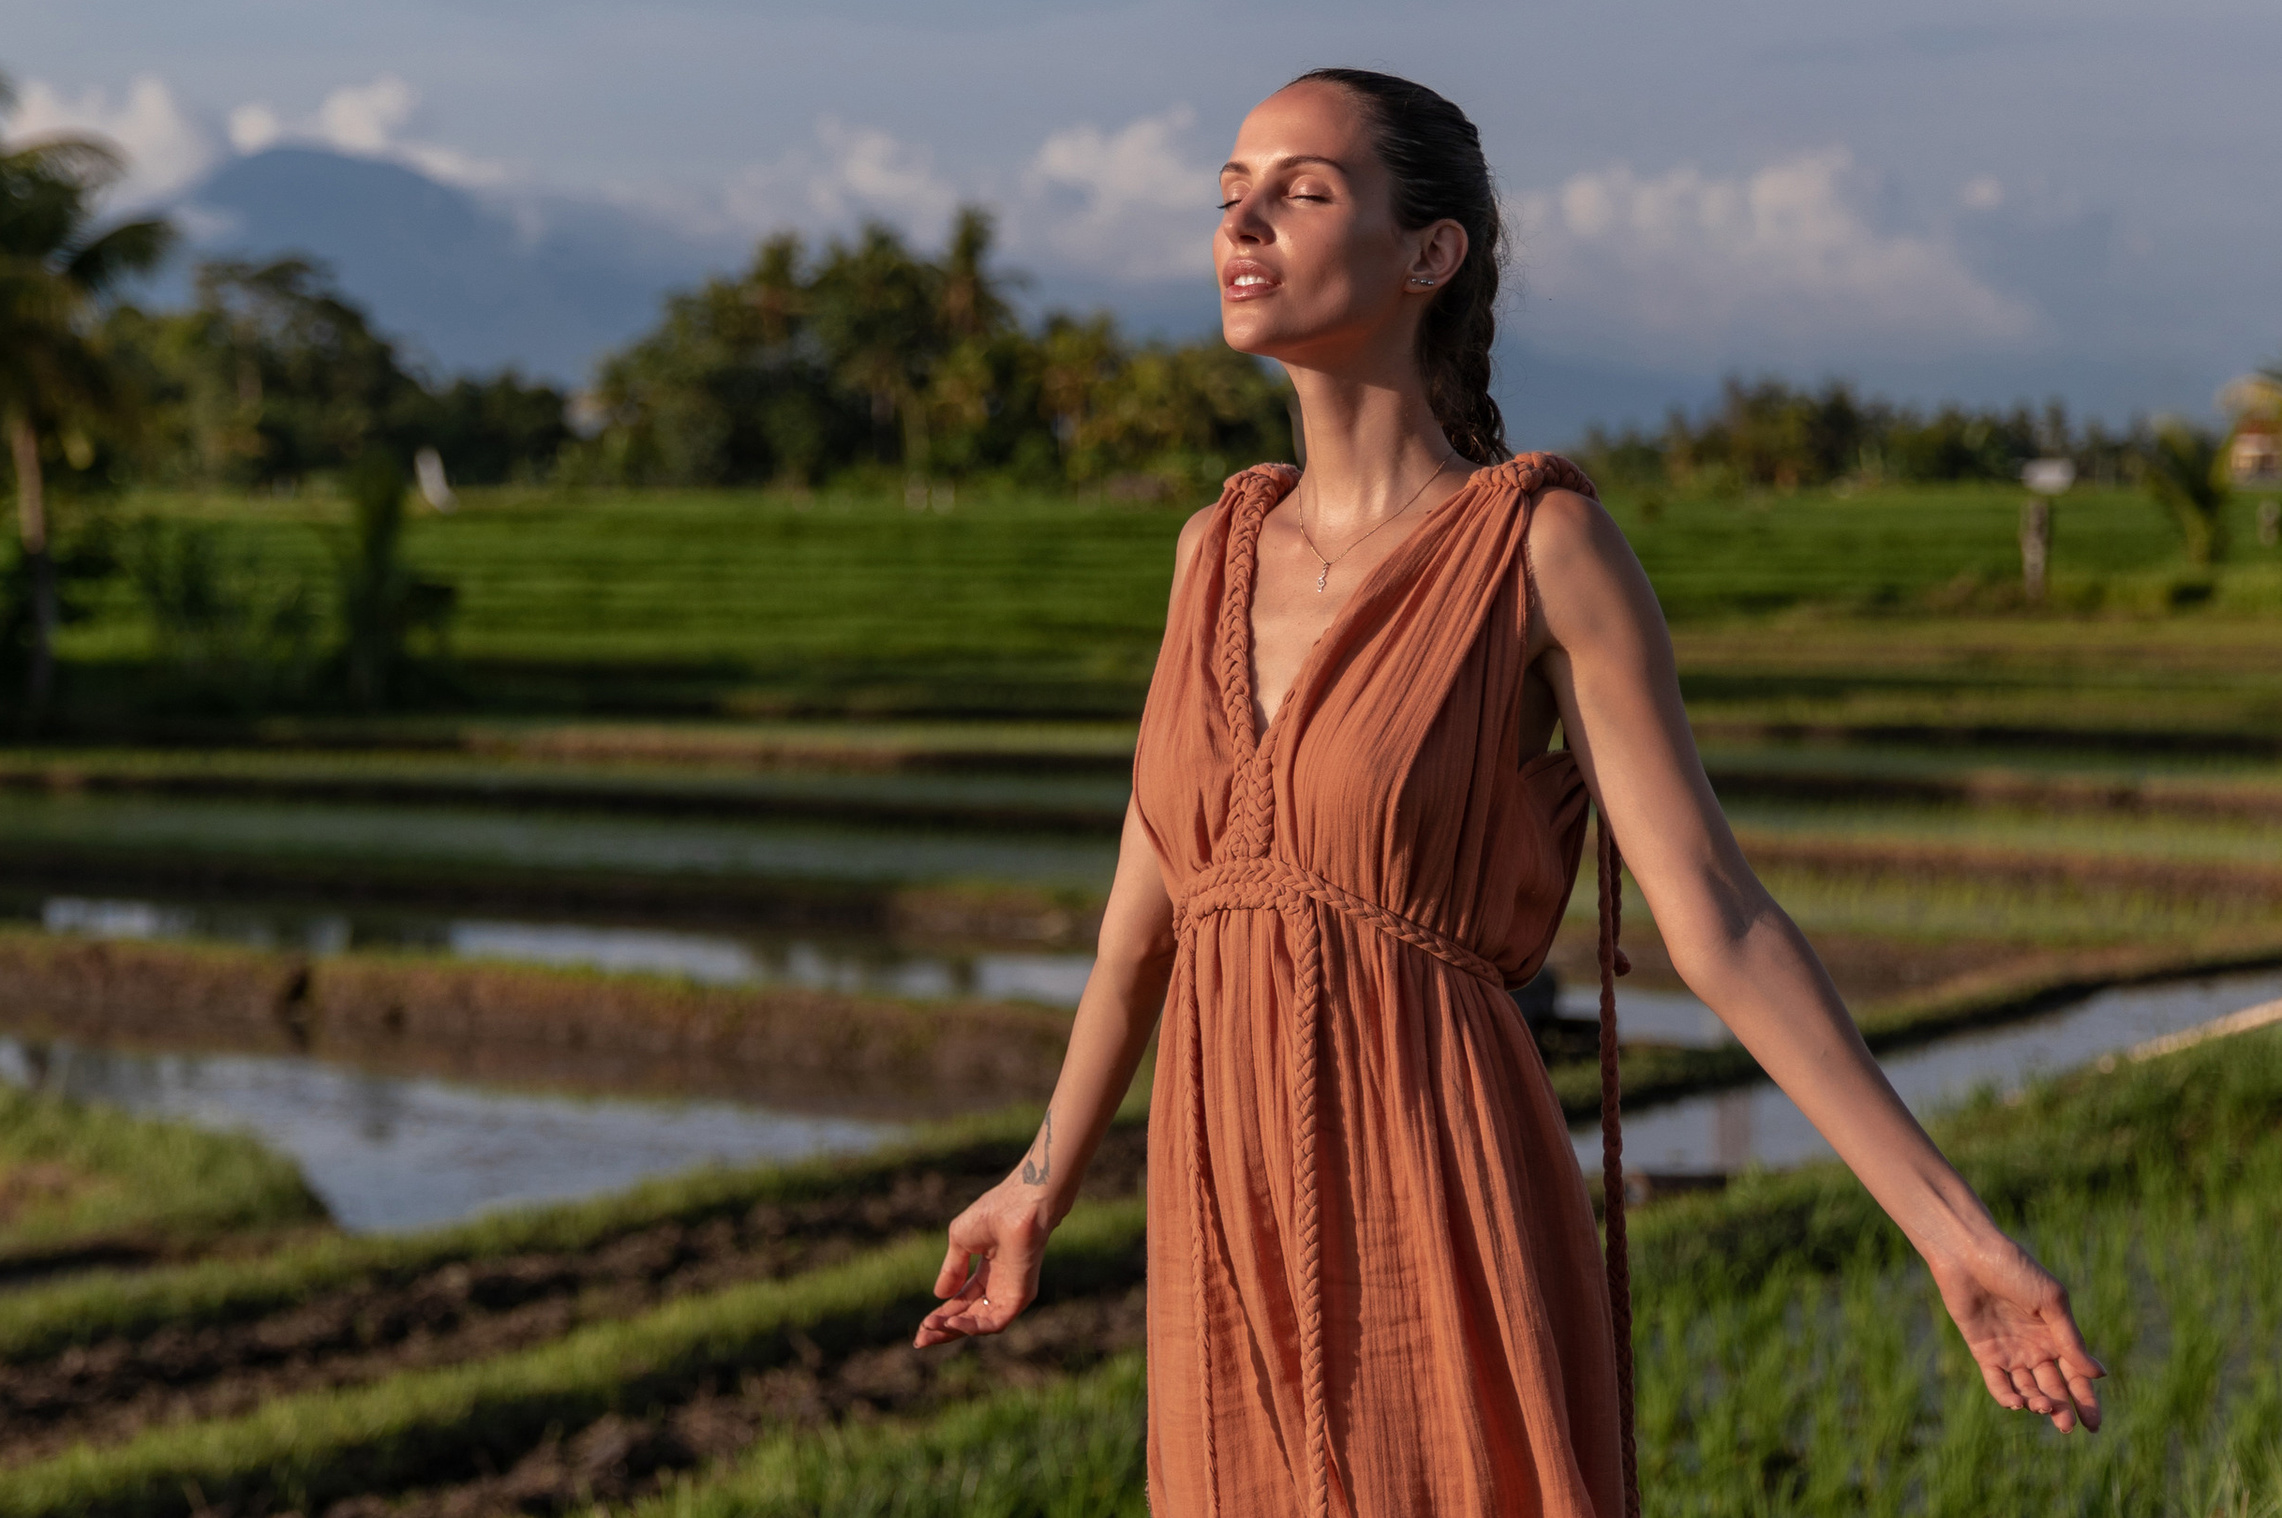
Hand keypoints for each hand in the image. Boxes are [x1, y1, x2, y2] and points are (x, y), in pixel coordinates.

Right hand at [912, 1178, 1052, 1347]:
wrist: (1016, 1206)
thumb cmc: (991, 1213)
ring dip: (954, 1330)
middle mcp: (999, 1285)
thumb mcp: (960, 1241)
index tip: (921, 1327)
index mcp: (987, 1272)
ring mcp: (1011, 1293)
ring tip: (931, 1329)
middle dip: (943, 1329)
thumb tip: (939, 1295)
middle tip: (921, 1338)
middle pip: (969, 1317)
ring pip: (980, 1324)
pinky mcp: (1020, 1297)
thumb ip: (952, 1269)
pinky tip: (952, 1323)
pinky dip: (972, 1327)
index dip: (941, 1315)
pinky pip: (995, 1322)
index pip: (962, 1302)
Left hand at [1927, 1231, 2106, 1432]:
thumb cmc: (2016, 1269)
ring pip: (2027, 1388)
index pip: (2076, 1375)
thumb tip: (2098, 1375)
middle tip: (2066, 1427)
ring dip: (2036, 1402)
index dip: (2087, 1401)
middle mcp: (2035, 1346)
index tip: (2095, 1426)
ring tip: (2041, 1406)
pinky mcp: (1983, 1350)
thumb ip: (2070, 1340)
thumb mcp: (2051, 1303)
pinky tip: (2017, 1403)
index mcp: (2057, 1334)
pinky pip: (1997, 1381)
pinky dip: (2007, 1396)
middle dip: (2061, 1409)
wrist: (1968, 1253)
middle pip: (2053, 1387)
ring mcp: (2009, 1350)